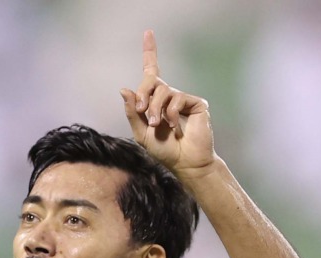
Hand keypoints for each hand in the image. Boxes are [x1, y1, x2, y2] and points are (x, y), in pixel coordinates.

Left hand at [120, 30, 216, 181]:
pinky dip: (171, 113)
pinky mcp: (196, 103)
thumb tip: (124, 89)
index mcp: (155, 100)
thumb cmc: (165, 150)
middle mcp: (169, 96)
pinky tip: (175, 125)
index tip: (148, 32)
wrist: (185, 162)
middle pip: (152, 81)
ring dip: (156, 108)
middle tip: (144, 112)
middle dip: (144, 94)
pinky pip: (177, 99)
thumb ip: (133, 112)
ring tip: (158, 125)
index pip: (152, 72)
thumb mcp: (141, 133)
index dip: (150, 52)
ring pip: (163, 91)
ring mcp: (183, 98)